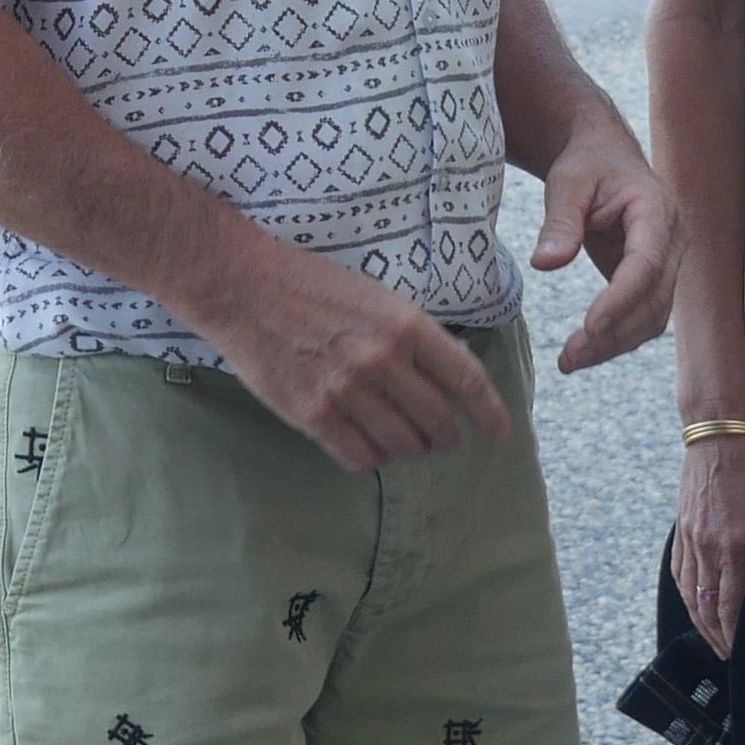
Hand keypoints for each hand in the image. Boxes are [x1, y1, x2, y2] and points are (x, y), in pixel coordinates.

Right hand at [203, 239, 512, 472]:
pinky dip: (373, 459)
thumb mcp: (379, 296)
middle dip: (449, 437)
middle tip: (446, 439)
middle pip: (439, 421)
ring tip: (408, 444)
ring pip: (403, 445)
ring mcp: (347, 391)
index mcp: (406, 325)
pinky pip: (360, 458)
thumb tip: (446, 375)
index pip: (467, 379)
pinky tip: (371, 447)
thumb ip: (413, 336)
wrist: (245, 288)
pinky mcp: (313, 415)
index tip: (499, 431)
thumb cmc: (313, 286)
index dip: (490, 412)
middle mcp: (382, 360)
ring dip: (412, 450)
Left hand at [528, 127, 678, 372]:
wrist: (604, 156)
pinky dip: (616, 338)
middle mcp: (672, 241)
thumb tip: (545, 264)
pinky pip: (643, 317)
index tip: (589, 326)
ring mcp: (668, 263)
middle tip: (569, 358)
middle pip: (655, 300)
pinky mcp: (653, 279)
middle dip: (614, 334)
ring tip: (569, 362)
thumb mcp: (567, 182)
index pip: (647, 264)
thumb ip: (559, 221)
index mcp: (657, 210)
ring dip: (615, 345)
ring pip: (653, 317)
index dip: (621, 299)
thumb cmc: (587, 163)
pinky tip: (584, 352)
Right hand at [672, 428, 744, 660]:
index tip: (737, 649)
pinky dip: (685, 589)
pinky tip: (693, 597)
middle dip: (713, 633)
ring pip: (687, 588)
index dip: (731, 633)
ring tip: (709, 633)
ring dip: (697, 616)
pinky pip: (679, 567)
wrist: (724, 424)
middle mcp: (706, 545)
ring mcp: (689, 535)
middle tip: (724, 652)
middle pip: (704, 603)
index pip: (728, 604)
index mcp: (735, 545)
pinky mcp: (681, 523)